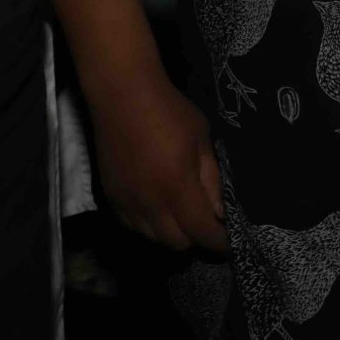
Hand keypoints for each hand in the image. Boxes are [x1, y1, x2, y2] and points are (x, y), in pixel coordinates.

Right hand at [91, 68, 227, 251]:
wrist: (123, 96)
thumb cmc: (170, 112)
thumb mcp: (202, 141)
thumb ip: (212, 181)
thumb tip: (220, 214)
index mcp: (177, 189)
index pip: (202, 233)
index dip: (219, 241)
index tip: (229, 239)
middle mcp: (150, 204)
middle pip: (177, 244)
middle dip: (196, 238)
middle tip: (206, 222)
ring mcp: (127, 203)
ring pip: (153, 239)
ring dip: (171, 233)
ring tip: (181, 214)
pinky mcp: (110, 197)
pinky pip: (132, 226)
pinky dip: (148, 225)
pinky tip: (156, 206)